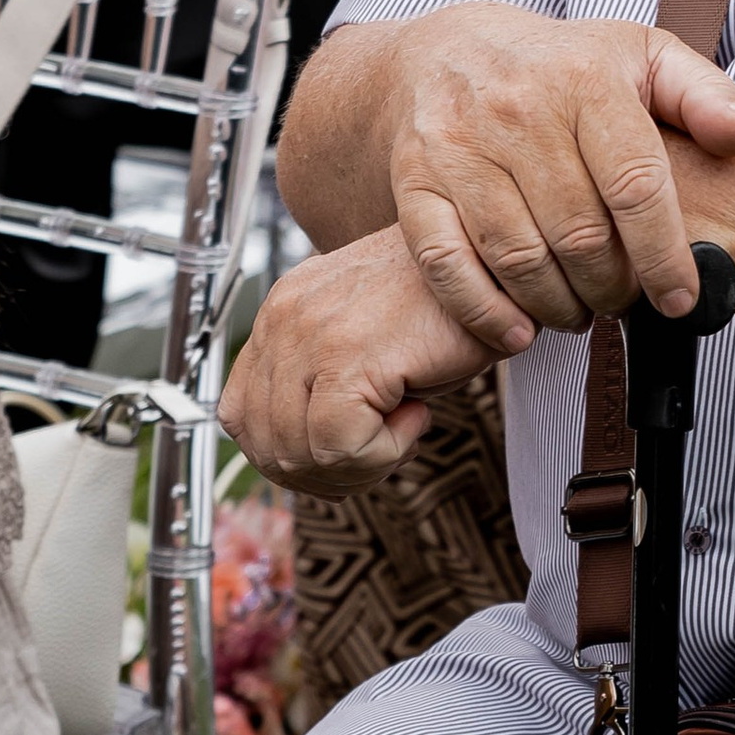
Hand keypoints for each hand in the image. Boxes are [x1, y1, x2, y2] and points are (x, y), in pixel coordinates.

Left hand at [222, 227, 493, 489]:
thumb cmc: (445, 306)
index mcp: (282, 313)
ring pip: (299, 454)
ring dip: (360, 462)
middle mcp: (284, 318)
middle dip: (329, 471)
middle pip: (266, 446)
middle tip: (385, 446)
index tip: (349, 447)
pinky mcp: (348, 356)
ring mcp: (311, 335)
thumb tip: (304, 456)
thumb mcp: (365, 338)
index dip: (293, 455)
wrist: (494, 263)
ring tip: (404, 423)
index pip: (241, 417)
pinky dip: (383, 453)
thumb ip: (322, 380)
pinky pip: (338, 448)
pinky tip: (417, 415)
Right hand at [385, 0, 734, 345]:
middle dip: (613, 288)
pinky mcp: (414, 182)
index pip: (635, 185)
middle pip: (579, 234)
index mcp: (584, 81)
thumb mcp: (643, 57)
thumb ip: (705, 95)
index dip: (664, 254)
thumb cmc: (564, 66)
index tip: (682, 298)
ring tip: (581, 310)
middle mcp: (517, 111)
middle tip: (626, 302)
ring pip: (519, 258)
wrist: (450, 52)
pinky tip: (520, 329)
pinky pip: (447, 265)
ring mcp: (459, 148)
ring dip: (559, 305)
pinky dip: (485, 311)